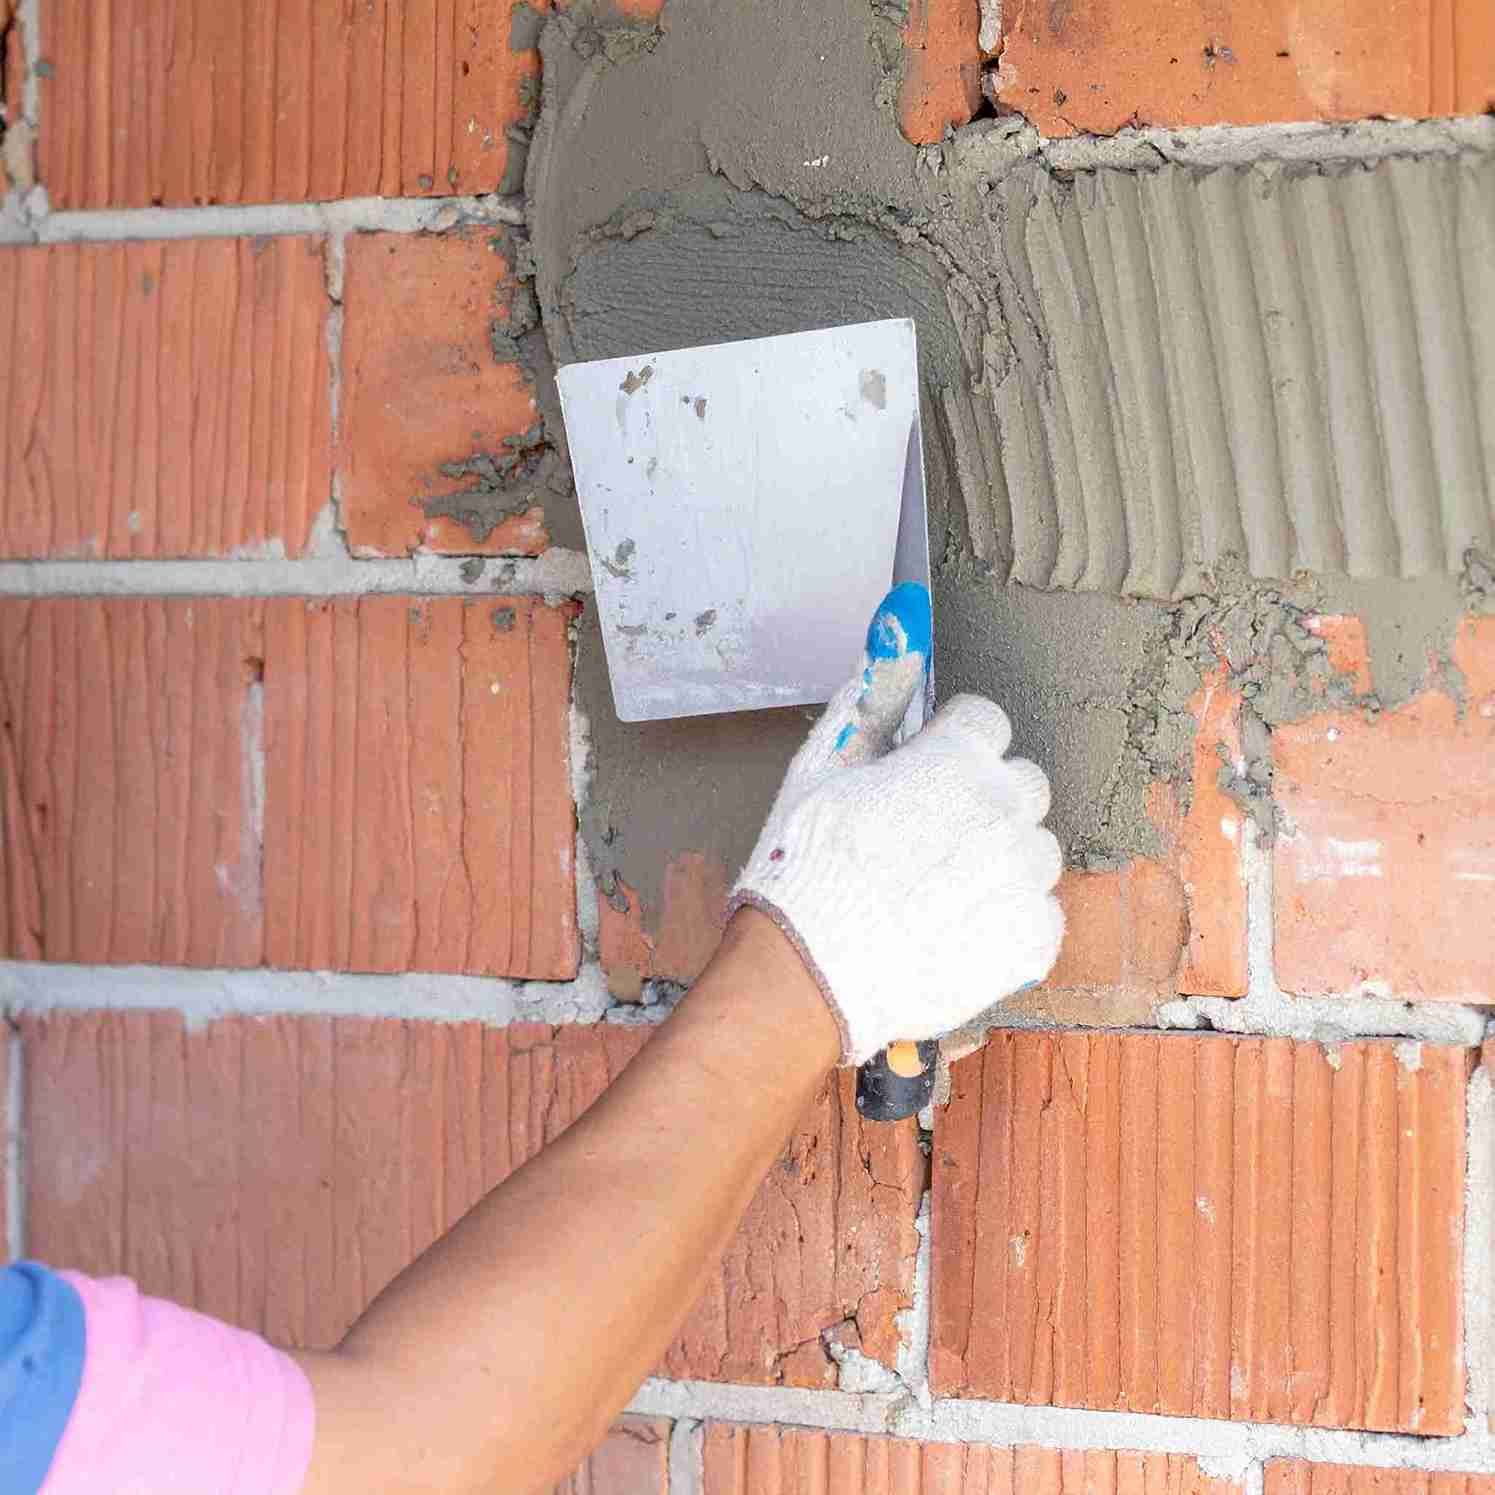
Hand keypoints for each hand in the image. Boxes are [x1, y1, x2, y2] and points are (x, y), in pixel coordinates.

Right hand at [729, 582, 1064, 1064]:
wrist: (806, 977)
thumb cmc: (803, 871)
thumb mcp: (821, 768)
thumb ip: (872, 696)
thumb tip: (900, 626)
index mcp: (956, 758)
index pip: (985, 722)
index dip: (946, 752)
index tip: (921, 782)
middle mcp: (1004, 808)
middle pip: (1022, 783)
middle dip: (983, 804)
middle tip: (926, 843)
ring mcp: (1024, 875)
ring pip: (1034, 851)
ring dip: (997, 865)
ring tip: (936, 895)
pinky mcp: (1034, 937)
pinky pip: (1040, 915)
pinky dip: (1006, 924)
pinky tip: (953, 930)